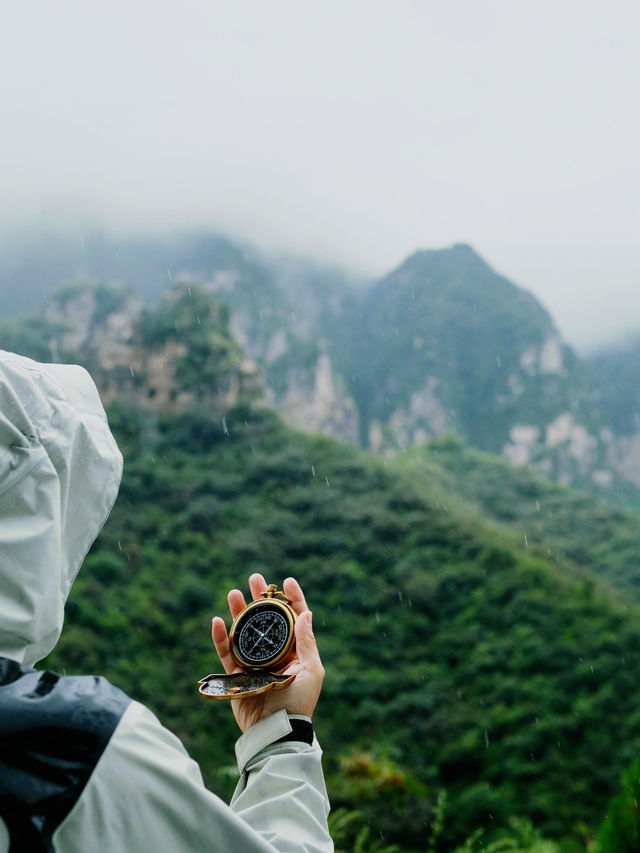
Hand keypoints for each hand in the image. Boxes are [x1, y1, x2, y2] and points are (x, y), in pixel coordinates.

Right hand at [212, 573, 324, 732]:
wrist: (276, 731)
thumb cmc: (299, 703)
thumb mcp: (311, 671)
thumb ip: (306, 643)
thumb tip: (306, 613)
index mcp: (295, 651)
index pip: (294, 619)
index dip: (291, 599)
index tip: (286, 581)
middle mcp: (275, 653)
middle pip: (266, 620)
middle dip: (260, 598)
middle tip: (254, 578)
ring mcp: (255, 663)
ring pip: (244, 631)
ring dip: (238, 612)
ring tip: (233, 593)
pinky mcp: (237, 675)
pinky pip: (227, 653)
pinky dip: (221, 637)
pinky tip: (217, 621)